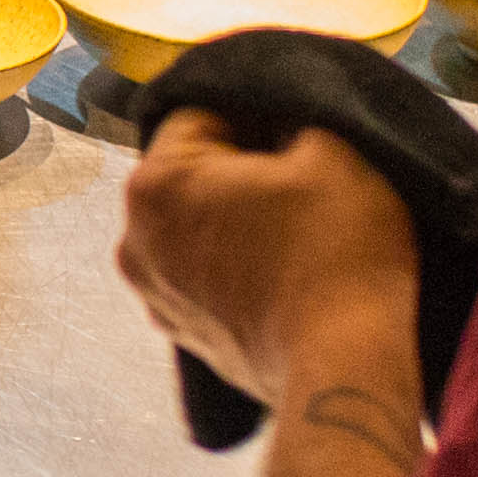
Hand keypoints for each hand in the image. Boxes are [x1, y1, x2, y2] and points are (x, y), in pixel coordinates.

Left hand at [115, 111, 424, 415]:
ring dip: (240, 216)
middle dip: (244, 164)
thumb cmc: (338, 252)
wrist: (343, 369)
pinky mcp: (182, 335)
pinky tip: (287, 270)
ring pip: (199, 222)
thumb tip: (281, 116)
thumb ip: (296, 107)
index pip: (203, 110)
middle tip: (307, 177)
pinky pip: (206, 272)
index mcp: (154, 183)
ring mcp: (153, 294)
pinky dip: (239, 263)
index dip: (259, 110)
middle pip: (194, 169)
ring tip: (301, 228)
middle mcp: (133, 239)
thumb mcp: (334, 145)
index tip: (302, 132)